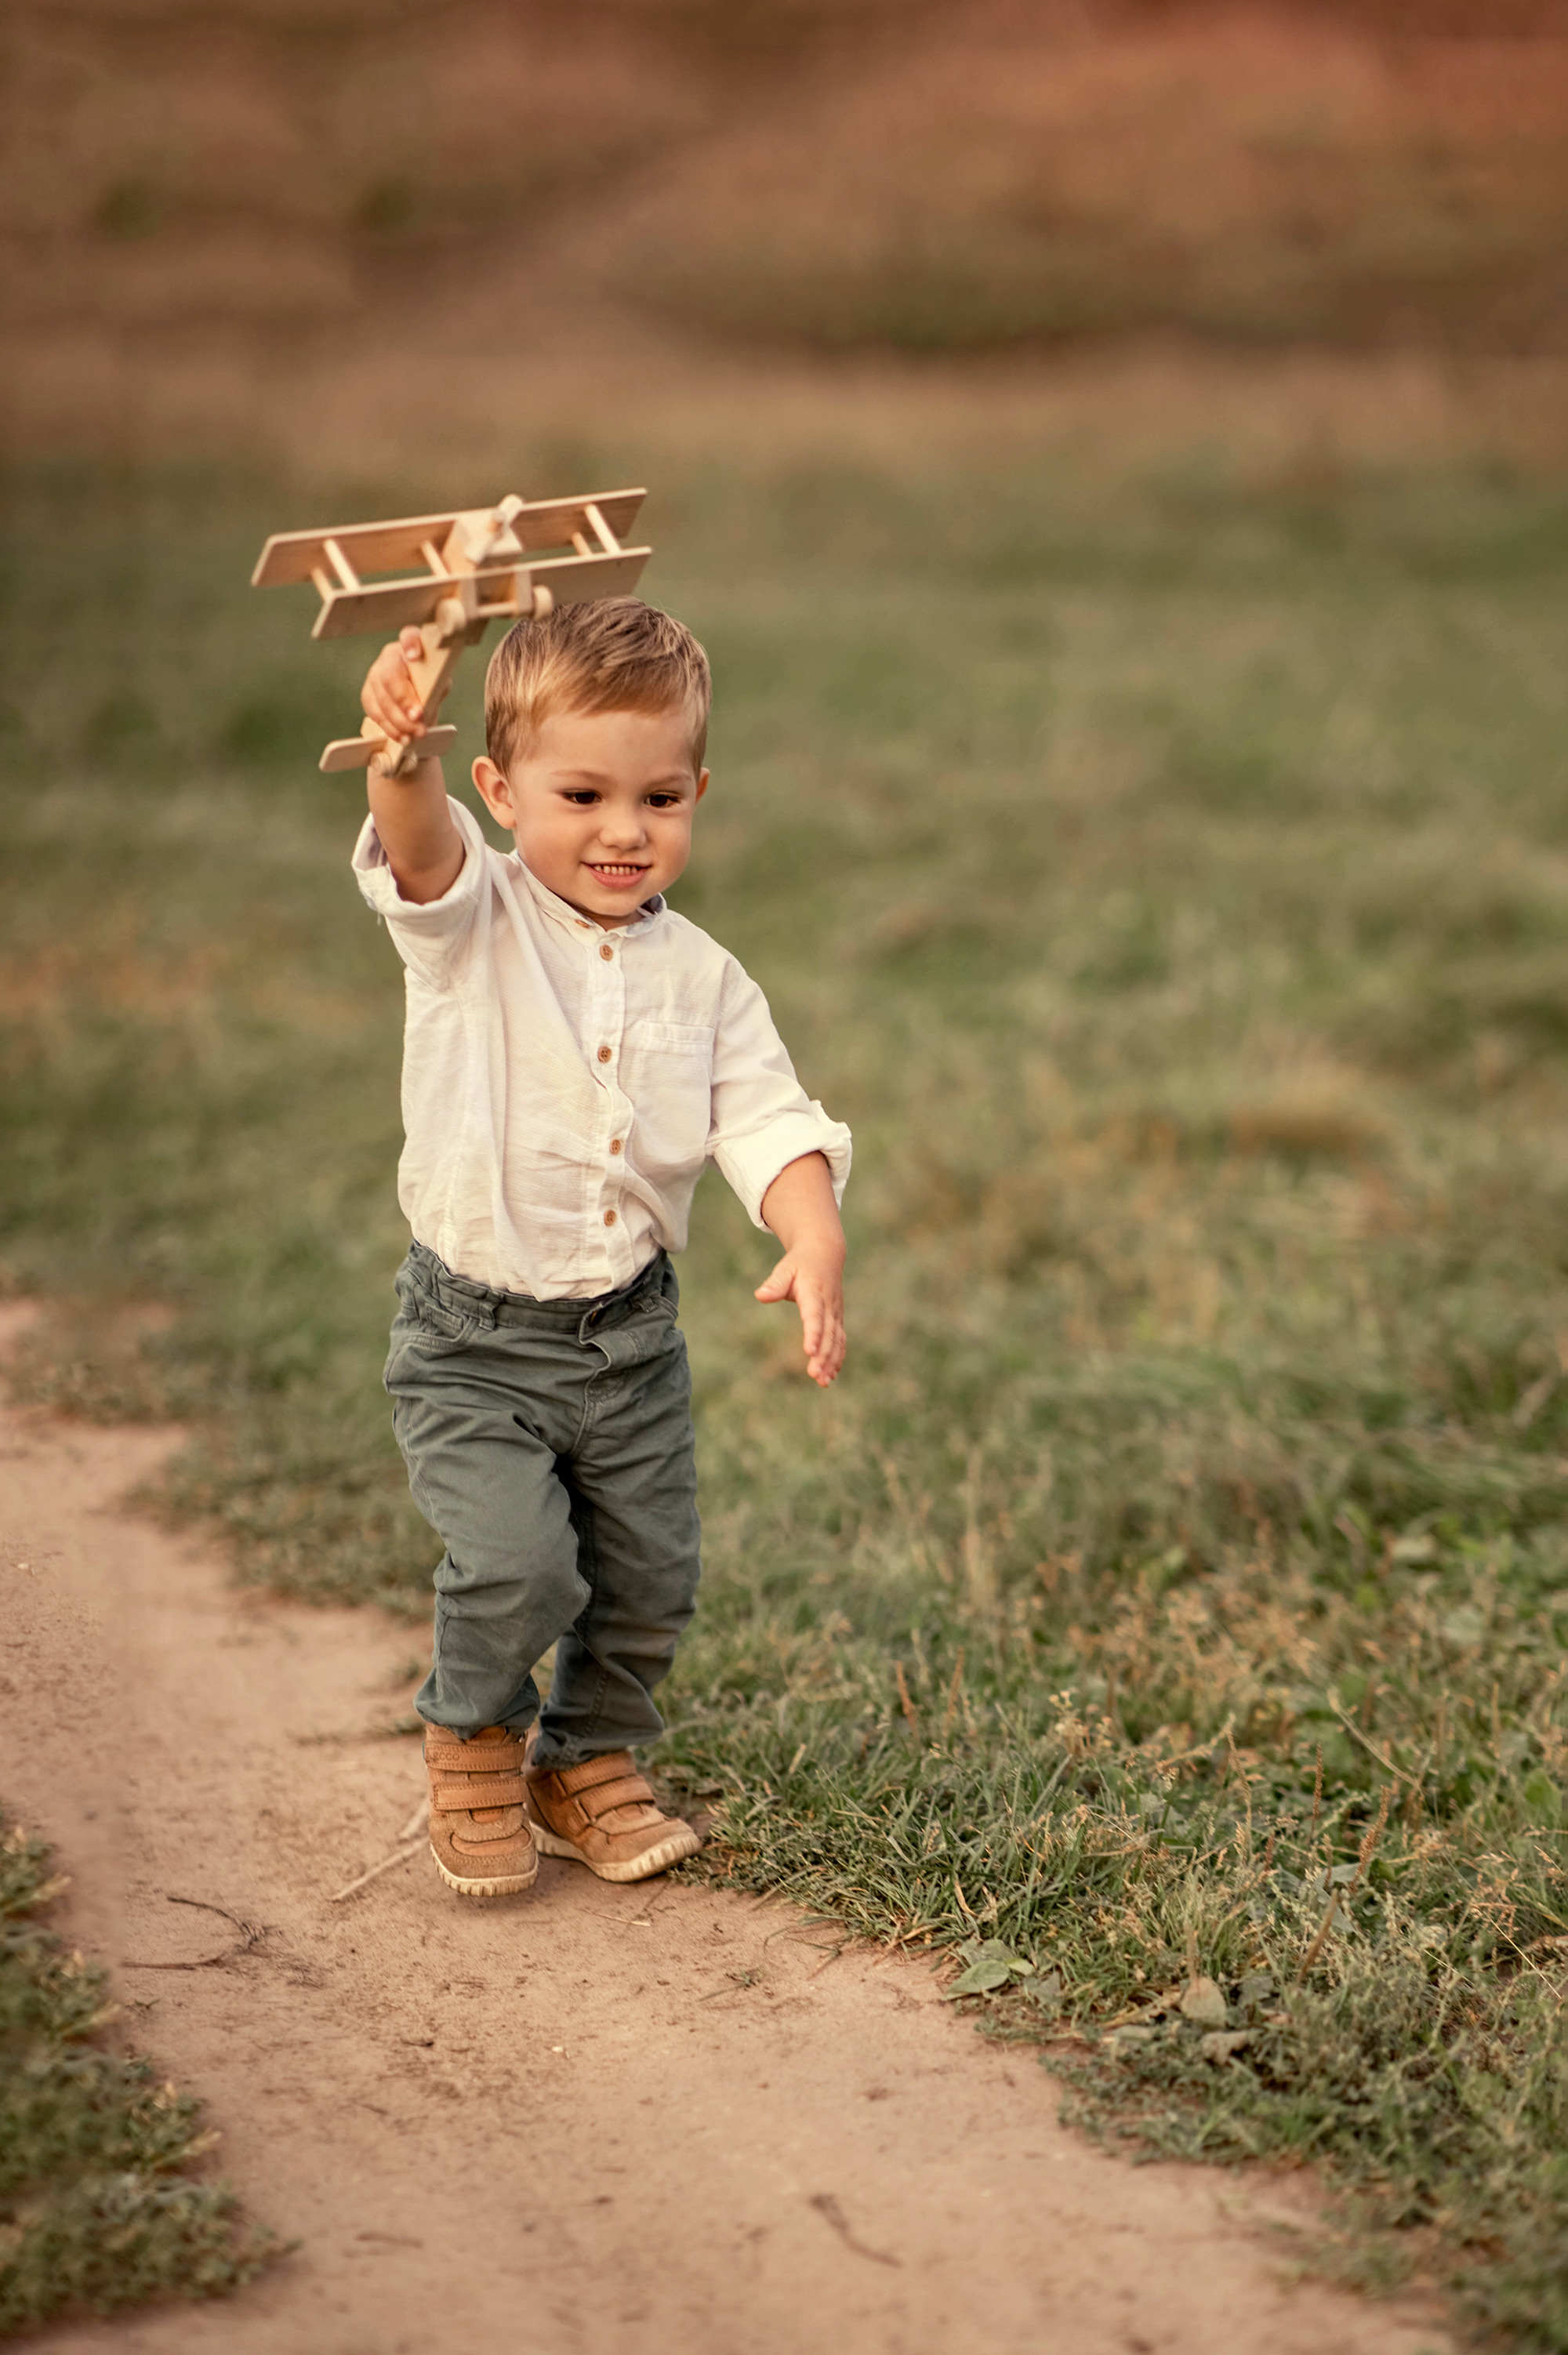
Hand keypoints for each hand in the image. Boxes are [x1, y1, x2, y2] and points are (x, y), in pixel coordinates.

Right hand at [360, 628, 431, 756]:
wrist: (418, 698)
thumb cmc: (432, 685)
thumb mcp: (439, 682)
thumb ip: (435, 688)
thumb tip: (426, 707)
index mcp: (410, 645)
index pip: (409, 637)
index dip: (410, 645)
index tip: (414, 656)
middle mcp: (389, 657)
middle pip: (390, 676)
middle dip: (403, 700)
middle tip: (418, 717)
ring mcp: (375, 674)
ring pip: (381, 698)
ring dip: (399, 720)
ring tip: (415, 733)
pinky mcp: (368, 694)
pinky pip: (375, 712)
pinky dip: (390, 728)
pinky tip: (403, 737)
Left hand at [754, 1244, 845, 1386]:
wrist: (825, 1253)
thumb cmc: (800, 1263)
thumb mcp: (785, 1268)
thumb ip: (775, 1284)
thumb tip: (760, 1296)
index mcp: (814, 1293)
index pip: (814, 1316)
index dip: (813, 1334)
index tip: (810, 1351)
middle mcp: (828, 1305)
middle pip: (827, 1333)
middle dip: (823, 1355)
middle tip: (815, 1375)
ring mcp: (835, 1313)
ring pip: (836, 1340)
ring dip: (831, 1361)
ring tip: (823, 1382)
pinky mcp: (837, 1319)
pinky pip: (840, 1340)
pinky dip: (837, 1357)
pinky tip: (831, 1375)